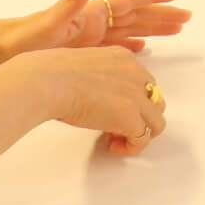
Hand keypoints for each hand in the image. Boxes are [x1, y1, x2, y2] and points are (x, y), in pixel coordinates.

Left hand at [0, 0, 191, 56]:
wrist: (3, 52)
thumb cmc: (24, 38)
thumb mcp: (49, 21)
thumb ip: (70, 0)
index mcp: (90, 12)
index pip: (128, 1)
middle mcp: (94, 20)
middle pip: (136, 14)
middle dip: (162, 13)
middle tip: (188, 15)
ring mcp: (90, 34)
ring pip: (131, 28)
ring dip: (153, 27)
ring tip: (176, 28)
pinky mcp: (84, 49)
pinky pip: (116, 43)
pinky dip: (132, 42)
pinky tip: (142, 46)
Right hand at [23, 46, 167, 155]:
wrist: (47, 81)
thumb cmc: (52, 75)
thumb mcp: (85, 67)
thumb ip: (100, 78)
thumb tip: (98, 99)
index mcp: (123, 58)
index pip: (144, 83)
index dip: (132, 102)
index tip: (113, 112)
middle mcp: (135, 73)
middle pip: (155, 101)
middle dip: (140, 117)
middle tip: (115, 129)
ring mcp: (136, 95)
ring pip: (156, 122)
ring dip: (139, 134)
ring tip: (115, 140)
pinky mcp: (130, 116)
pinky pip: (143, 139)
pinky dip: (131, 147)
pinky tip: (114, 146)